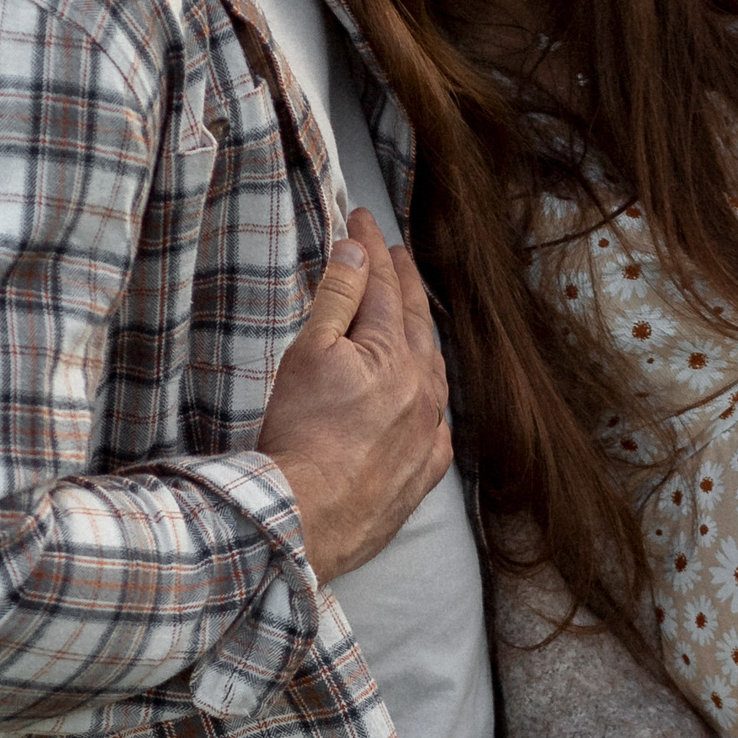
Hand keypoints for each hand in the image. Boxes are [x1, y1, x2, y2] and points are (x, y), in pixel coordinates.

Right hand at [257, 208, 452, 583]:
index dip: (371, 248)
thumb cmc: (300, 436)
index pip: (383, 285)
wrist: (308, 518)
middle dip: (402, 281)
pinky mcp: (424, 472)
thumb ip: (337, 299)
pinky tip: (424, 396)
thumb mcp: (308, 354)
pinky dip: (430, 397)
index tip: (361, 219)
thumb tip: (357, 253)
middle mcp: (422, 388)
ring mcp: (428, 432)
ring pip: (434, 369)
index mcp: (394, 353)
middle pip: (415, 322)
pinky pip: (437, 424)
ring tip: (410, 314)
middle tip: (392, 253)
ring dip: (420, 335)